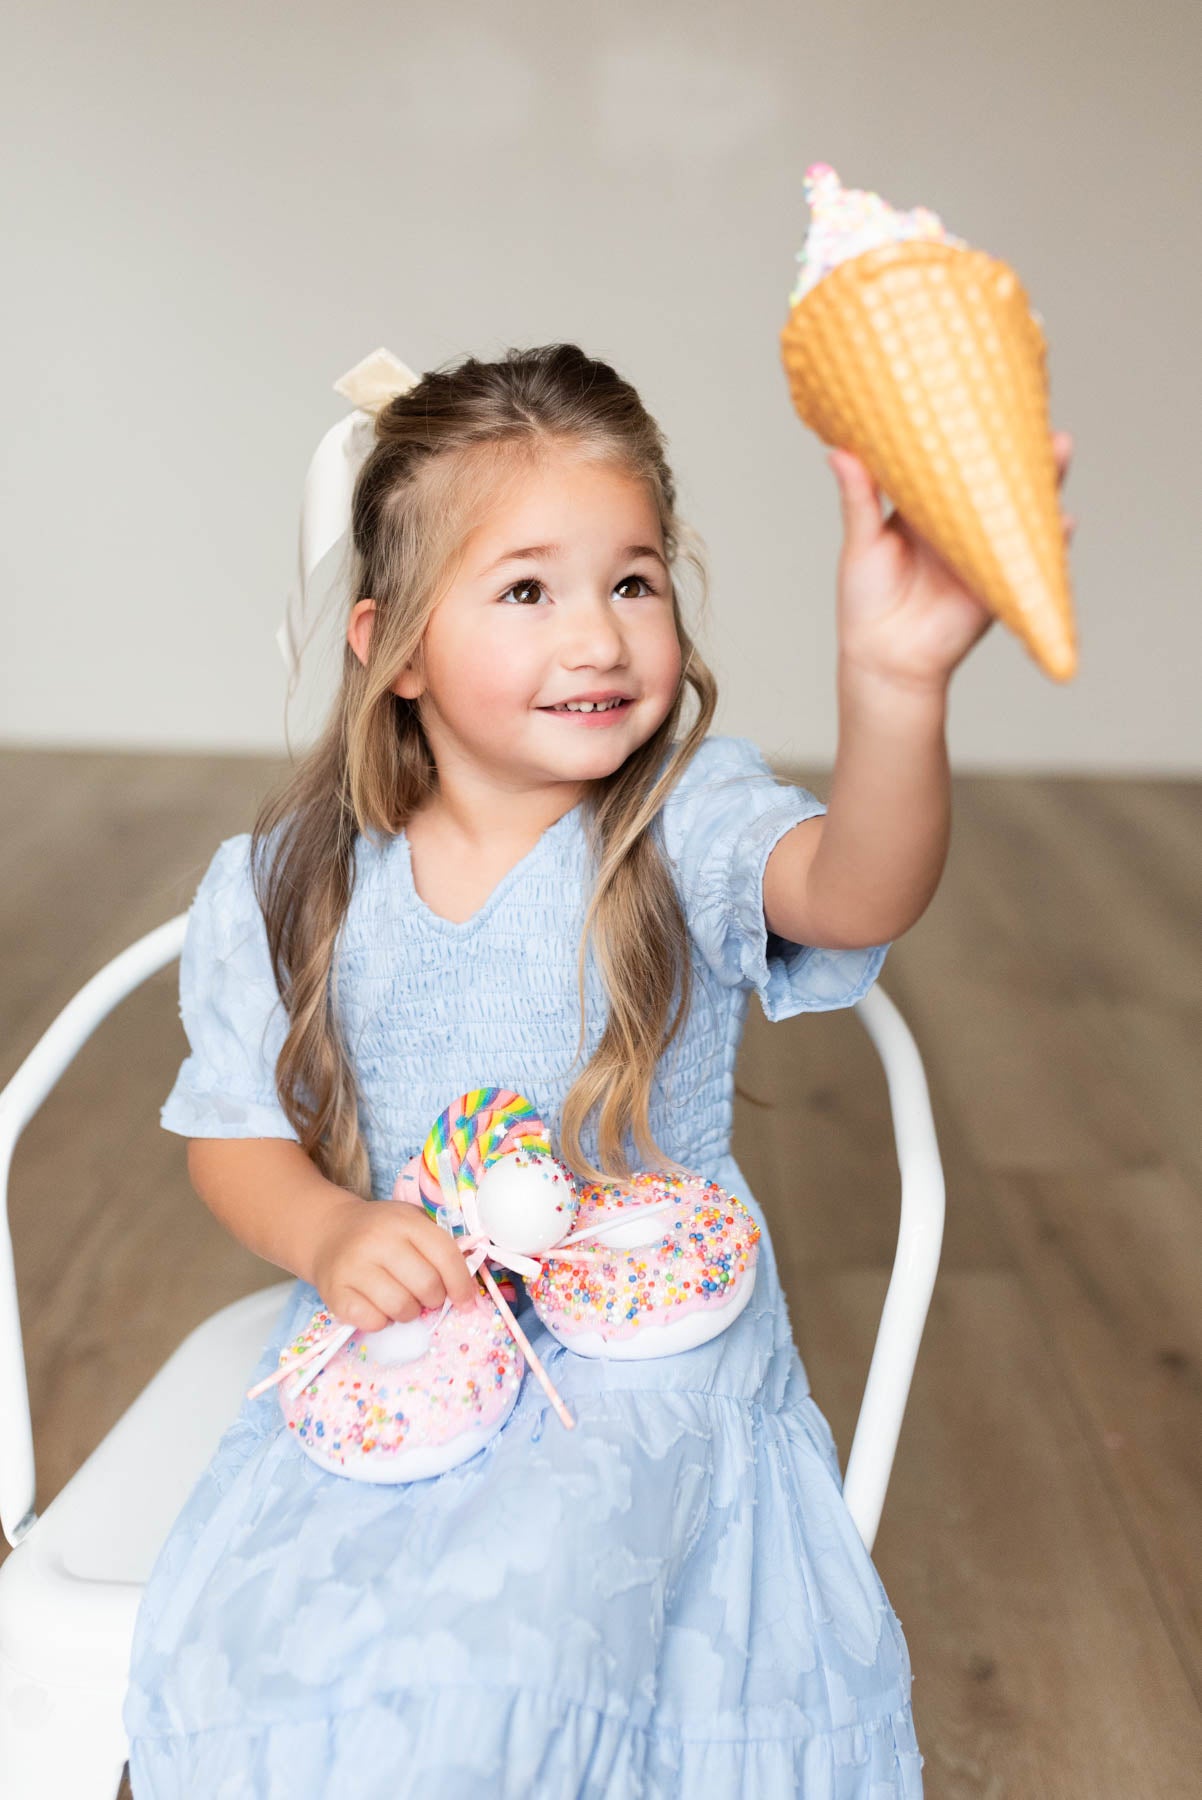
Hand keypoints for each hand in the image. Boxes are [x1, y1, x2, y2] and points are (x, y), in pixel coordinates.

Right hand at [310, 1197, 480, 1333]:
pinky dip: (382, 1321)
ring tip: (401, 1300)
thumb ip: (439, 1248)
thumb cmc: (380, 1232)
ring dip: (409, 1312)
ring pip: (401, 1307)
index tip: (465, 1301)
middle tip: (426, 1296)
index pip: (445, 1254)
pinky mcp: (335, 1292)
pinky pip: (372, 1321)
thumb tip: (466, 1290)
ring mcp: (353, 1266)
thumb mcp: (411, 1224)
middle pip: (426, 1285)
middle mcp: (377, 1240)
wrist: (328, 1231)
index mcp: (404, 1221)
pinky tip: (378, 1307)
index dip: (461, 1283)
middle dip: (434, 1299)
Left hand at [828, 430, 1076, 695]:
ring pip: (1019, 513)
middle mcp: (959, 526)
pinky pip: (1029, 560)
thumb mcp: (861, 544)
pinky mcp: (998, 582)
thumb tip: (840, 452)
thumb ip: (859, 501)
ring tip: (1059, 451)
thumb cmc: (866, 602)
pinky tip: (1063, 521)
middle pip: (996, 482)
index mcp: (924, 510)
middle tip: (1038, 421)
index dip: (970, 437)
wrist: (884, 659)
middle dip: (1021, 454)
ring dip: (1044, 485)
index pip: (952, 465)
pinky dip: (1050, 543)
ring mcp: (982, 553)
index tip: (985, 401)